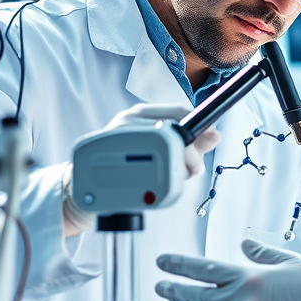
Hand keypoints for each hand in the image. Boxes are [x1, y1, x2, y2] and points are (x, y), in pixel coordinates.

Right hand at [63, 104, 219, 235]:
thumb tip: (216, 135)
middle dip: (190, 156)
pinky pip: (142, 174)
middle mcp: (128, 122)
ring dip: (175, 172)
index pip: (179, 112)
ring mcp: (116, 141)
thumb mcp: (158, 148)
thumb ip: (188, 143)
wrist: (84, 185)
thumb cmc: (127, 164)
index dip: (200, 126)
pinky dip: (153, 185)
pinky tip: (152, 189)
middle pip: (172, 133)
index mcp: (141, 114)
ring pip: (160, 152)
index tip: (211, 139)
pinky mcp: (108, 163)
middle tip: (192, 171)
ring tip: (172, 181)